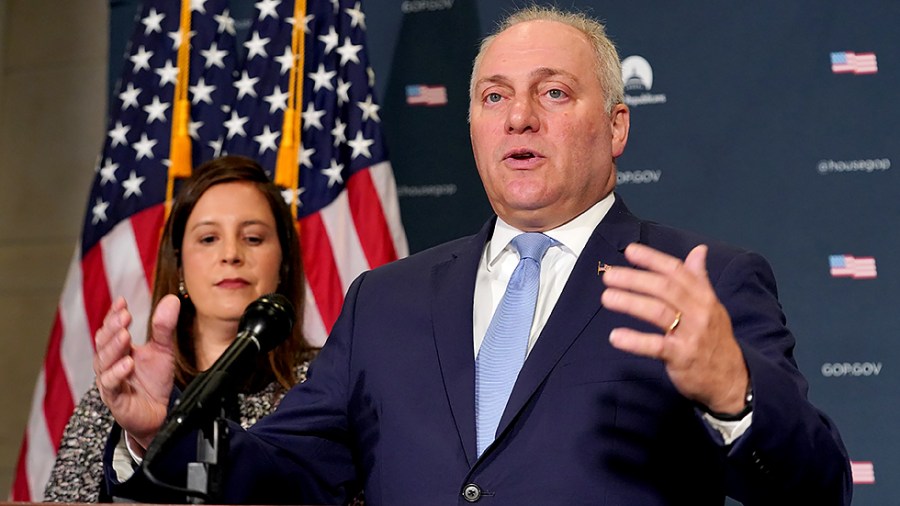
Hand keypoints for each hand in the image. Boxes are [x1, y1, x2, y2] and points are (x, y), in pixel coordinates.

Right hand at [94, 295, 179, 448]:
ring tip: (124, 335)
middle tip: (123, 316)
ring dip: (113, 347)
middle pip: (103, 343)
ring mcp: (110, 381)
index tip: (122, 302)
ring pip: (103, 362)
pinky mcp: (115, 399)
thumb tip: (171, 299)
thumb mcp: (163, 350)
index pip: (111, 329)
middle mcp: (110, 364)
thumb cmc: (153, 382)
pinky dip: (117, 373)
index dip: (114, 315)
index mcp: (119, 350)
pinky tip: (127, 364)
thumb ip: (164, 327)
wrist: (157, 415)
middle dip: (112, 328)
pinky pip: (111, 385)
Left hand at [600, 243, 748, 413]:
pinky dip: (635, 341)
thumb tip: (698, 250)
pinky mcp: (682, 357)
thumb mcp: (712, 307)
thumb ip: (700, 279)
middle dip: (635, 279)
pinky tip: (615, 336)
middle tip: (609, 275)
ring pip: (658, 312)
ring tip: (607, 297)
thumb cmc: (715, 340)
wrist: (732, 380)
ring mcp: (691, 335)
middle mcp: (699, 312)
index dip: (653, 259)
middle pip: (664, 288)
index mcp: (704, 297)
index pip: (677, 271)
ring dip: (630, 302)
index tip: (630, 250)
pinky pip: (656, 346)